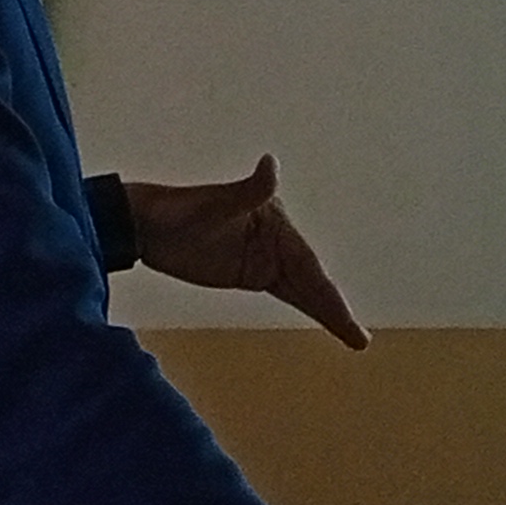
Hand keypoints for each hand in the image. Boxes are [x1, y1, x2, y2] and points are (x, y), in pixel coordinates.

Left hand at [121, 155, 365, 349]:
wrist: (144, 224)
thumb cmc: (178, 211)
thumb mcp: (214, 204)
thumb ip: (248, 191)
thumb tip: (270, 164)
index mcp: (275, 222)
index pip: (308, 266)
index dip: (327, 295)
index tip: (342, 317)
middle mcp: (277, 239)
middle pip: (313, 282)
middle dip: (336, 311)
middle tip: (361, 340)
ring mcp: (265, 257)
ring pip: (304, 290)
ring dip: (328, 312)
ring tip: (355, 339)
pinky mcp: (250, 272)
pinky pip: (287, 293)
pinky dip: (307, 306)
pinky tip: (325, 319)